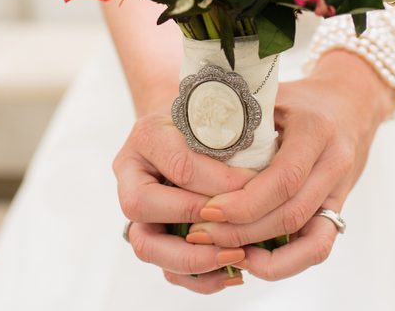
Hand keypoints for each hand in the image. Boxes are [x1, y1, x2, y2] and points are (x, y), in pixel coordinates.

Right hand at [113, 103, 255, 293]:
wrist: (192, 125)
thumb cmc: (211, 120)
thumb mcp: (219, 116)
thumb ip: (230, 137)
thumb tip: (262, 177)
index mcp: (147, 137)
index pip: (180, 166)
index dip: (222, 182)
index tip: (258, 188)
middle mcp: (132, 174)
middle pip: (142, 206)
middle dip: (195, 219)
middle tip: (238, 226)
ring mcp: (136, 208)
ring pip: (146, 245)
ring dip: (193, 258)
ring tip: (236, 256)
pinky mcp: (151, 235)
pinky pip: (165, 269)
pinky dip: (199, 278)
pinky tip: (232, 274)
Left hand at [183, 51, 394, 280]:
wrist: (348, 104)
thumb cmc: (297, 98)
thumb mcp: (268, 95)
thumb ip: (236, 117)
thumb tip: (187, 144)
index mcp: (315, 129)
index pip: (283, 178)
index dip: (243, 202)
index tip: (205, 210)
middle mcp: (334, 162)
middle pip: (291, 213)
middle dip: (242, 230)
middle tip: (199, 233)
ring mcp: (340, 189)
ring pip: (308, 237)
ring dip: (261, 251)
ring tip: (219, 250)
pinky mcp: (339, 209)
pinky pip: (318, 248)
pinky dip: (285, 263)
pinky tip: (249, 260)